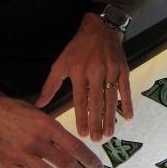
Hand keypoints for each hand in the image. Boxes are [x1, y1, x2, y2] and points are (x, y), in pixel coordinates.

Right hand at [0, 75, 103, 167]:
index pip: (76, 147)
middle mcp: (37, 141)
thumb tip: (74, 148)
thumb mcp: (40, 114)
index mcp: (48, 126)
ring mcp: (21, 154)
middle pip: (66, 164)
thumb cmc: (16, 111)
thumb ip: (55, 132)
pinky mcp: (7, 164)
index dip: (89, 160)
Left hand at [36, 12, 133, 141]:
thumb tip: (38, 105)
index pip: (80, 99)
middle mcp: (96, 71)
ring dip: (111, 117)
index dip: (81, 117)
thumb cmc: (78, 48)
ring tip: (109, 133)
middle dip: (97, 122)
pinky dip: (127, 103)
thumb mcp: (61, 63)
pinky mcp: (123, 69)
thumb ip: (51, 85)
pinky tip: (128, 117)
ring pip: (111, 98)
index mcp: (79, 71)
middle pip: (96, 101)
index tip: (82, 133)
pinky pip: (125, 89)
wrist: (101, 28)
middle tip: (97, 139)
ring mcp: (111, 70)